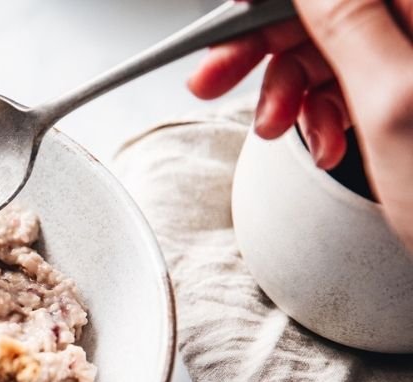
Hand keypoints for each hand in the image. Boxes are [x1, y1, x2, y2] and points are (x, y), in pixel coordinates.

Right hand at [187, 0, 412, 250]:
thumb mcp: (393, 103)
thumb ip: (346, 19)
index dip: (269, 3)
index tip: (224, 26)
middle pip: (329, 8)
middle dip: (267, 44)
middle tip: (212, 79)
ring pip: (335, 43)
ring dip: (292, 88)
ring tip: (277, 132)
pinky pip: (355, 79)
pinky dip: (324, 110)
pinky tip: (324, 142)